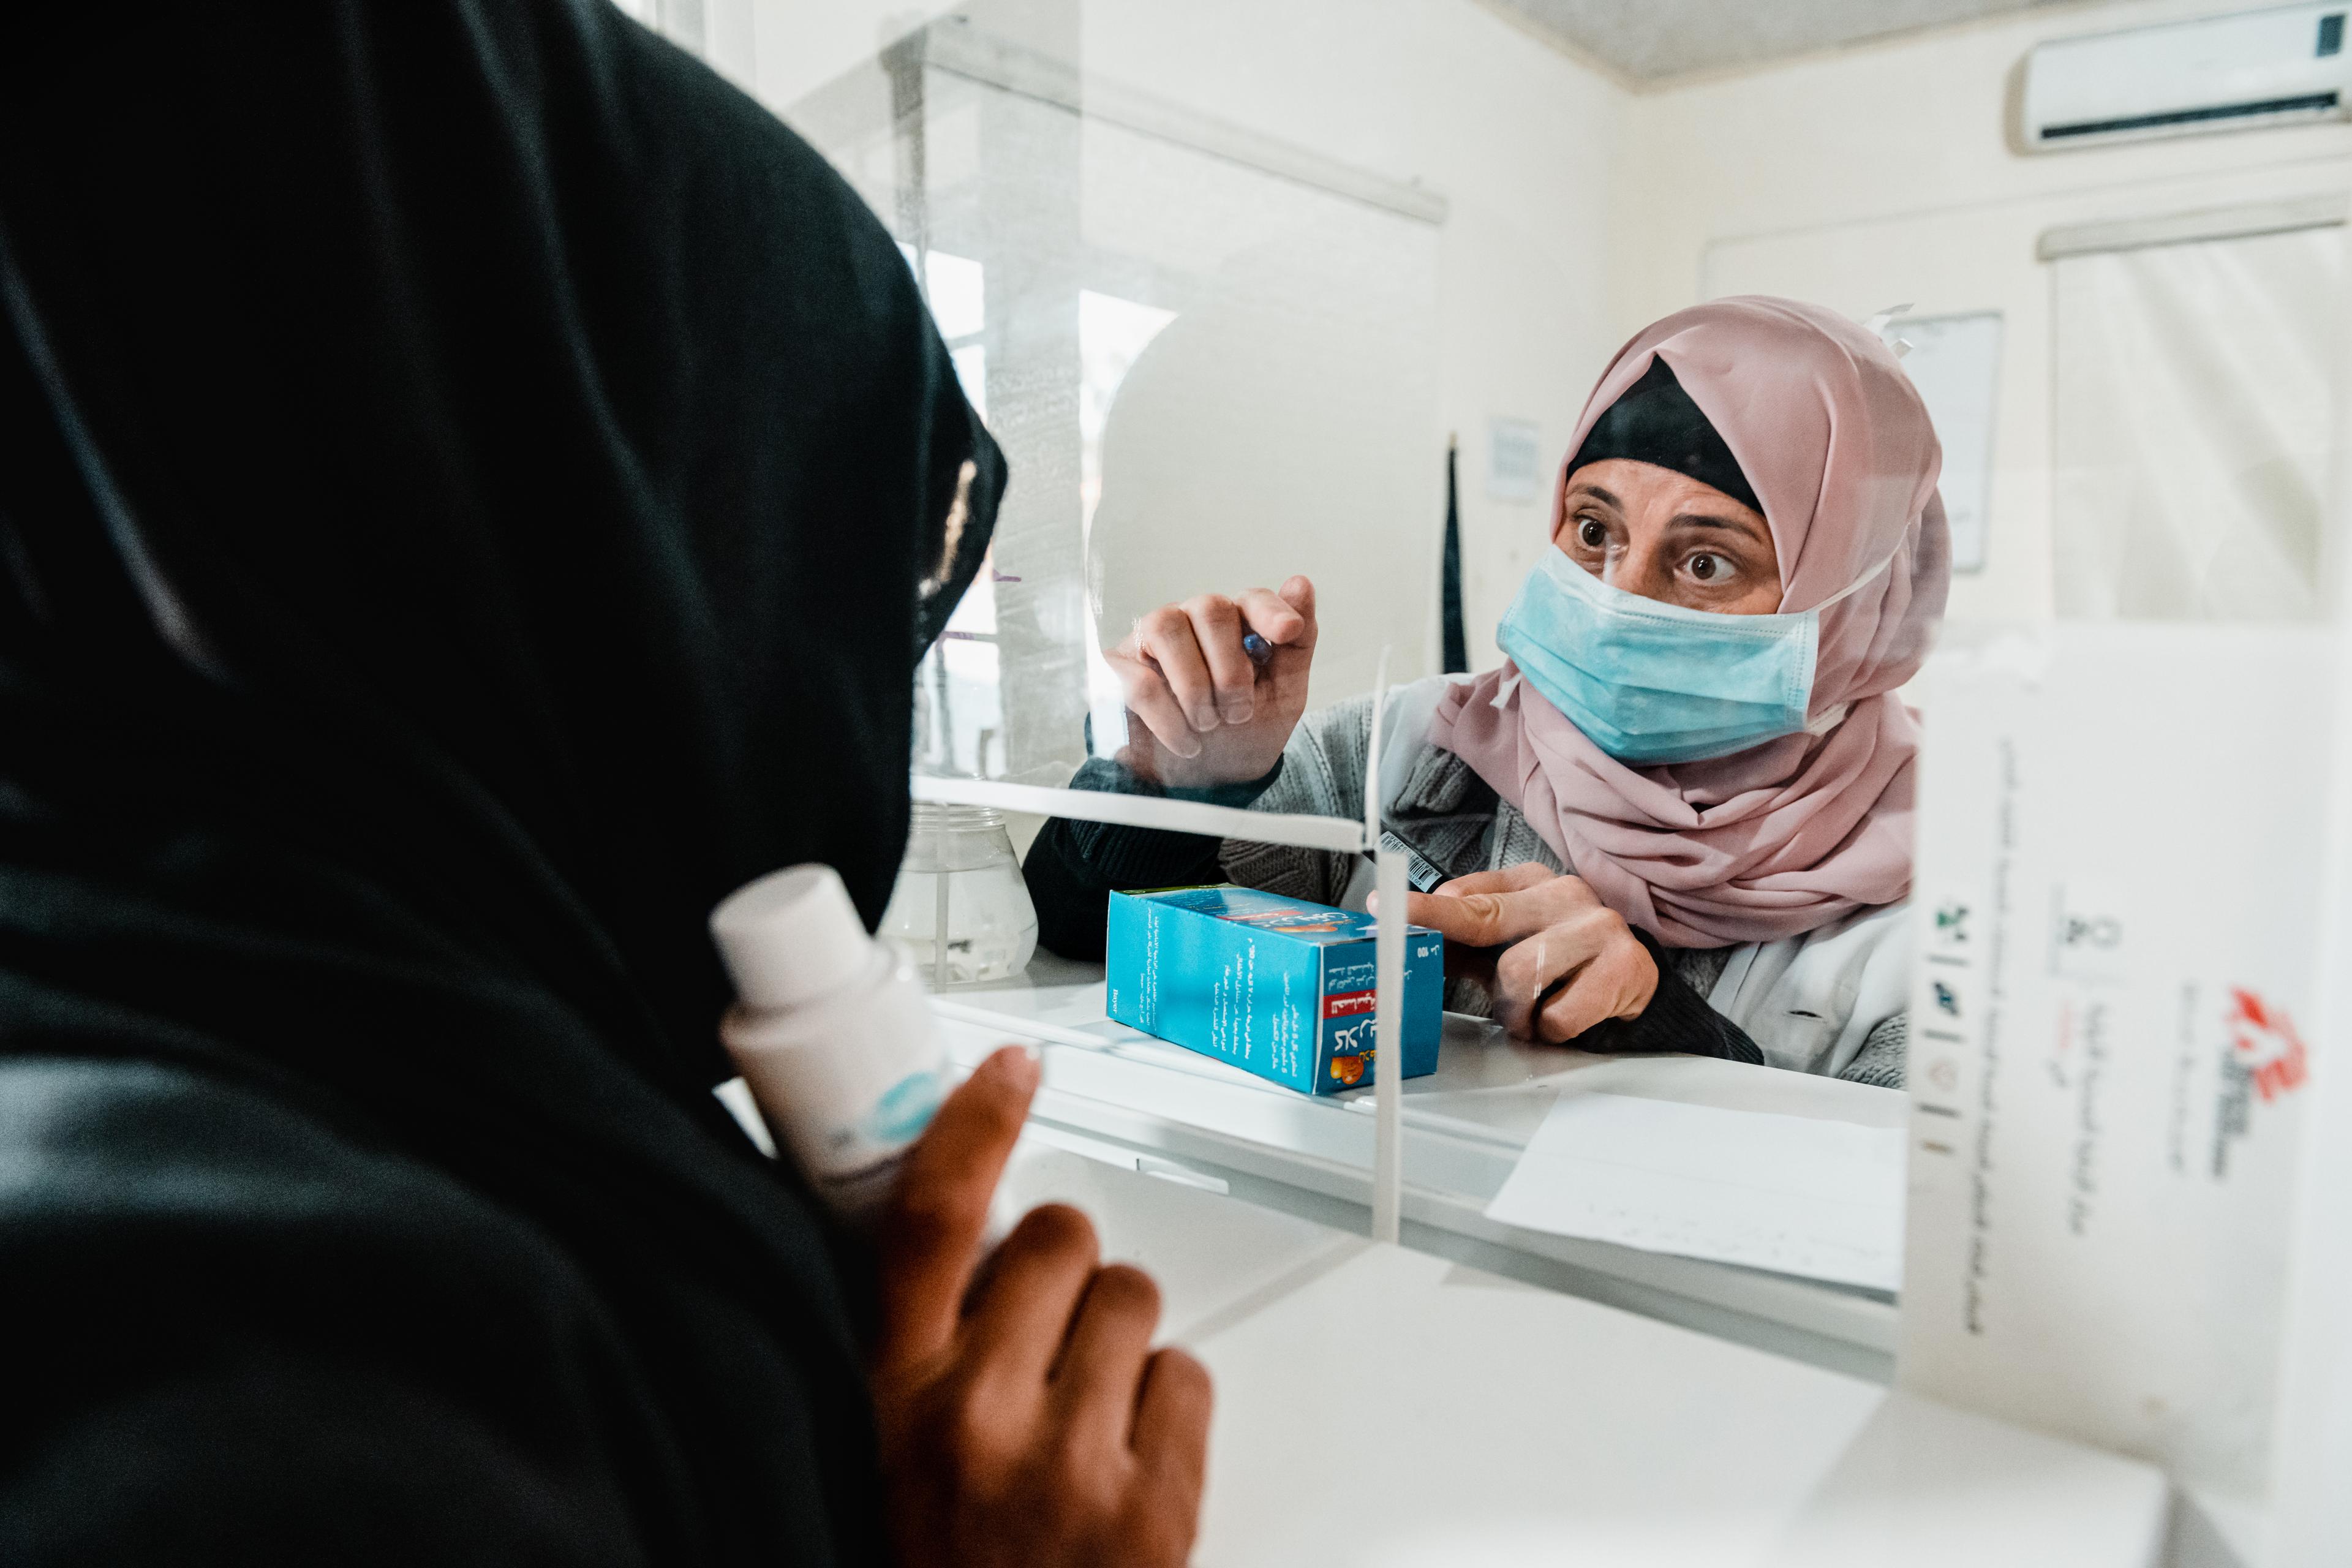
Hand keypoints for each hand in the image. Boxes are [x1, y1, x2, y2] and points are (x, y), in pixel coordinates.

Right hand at [871, 1047, 1211, 1567]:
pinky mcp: (1151, 1504)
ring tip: (1081, 1417)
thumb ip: (930, 1345)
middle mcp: (974, 1418)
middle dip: (1064, 1272)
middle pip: (1057, 1240)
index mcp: (894, 1395)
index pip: (928, 1222)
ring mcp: (1068, 1463)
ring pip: (1134, 1298)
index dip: (970, 1125)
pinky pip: (1186, 1375)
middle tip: (1044, 1345)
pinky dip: (1167, 1408)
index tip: (1009, 1069)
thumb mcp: (892, 1446)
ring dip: (1120, 1341)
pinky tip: (1125, 1463)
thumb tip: (995, 1243)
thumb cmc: (948, 1565)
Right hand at [1106, 576, 1315, 789]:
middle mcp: (1192, 619)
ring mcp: (1150, 639)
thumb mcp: (1282, 697)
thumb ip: (1295, 645)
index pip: (1252, 599)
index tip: (1288, 632)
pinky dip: (1169, 720)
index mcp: (1236, 624)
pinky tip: (1186, 743)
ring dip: (1195, 688)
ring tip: (1207, 725)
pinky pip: (1140, 679)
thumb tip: (1301, 583)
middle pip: (1210, 608)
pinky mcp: (1118, 669)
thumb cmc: (1244, 733)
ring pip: (1167, 629)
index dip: (1270, 611)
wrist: (1204, 781)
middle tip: (1238, 714)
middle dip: (1230, 669)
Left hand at [1402, 865, 1657, 1042]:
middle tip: (1415, 951)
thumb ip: (1466, 942)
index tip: (1386, 906)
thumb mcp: (1511, 943)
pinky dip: (1549, 1029)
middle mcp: (1565, 895)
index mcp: (1533, 882)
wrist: (1638, 983)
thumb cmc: (1565, 962)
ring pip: (1518, 975)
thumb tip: (1413, 945)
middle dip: (1442, 933)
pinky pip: (1557, 1014)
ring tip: (1529, 1012)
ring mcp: (1598, 928)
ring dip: (1513, 1010)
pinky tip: (1561, 1019)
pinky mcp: (1623, 968)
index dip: (1425, 908)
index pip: (1469, 893)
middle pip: (1486, 920)